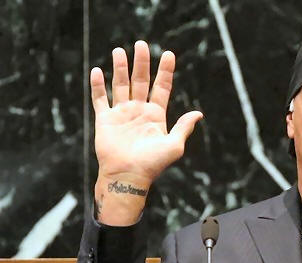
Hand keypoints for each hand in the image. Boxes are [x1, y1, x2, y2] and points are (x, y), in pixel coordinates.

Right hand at [91, 40, 202, 187]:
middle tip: (141, 43)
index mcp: (156, 115)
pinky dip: (98, 85)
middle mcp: (139, 111)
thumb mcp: (174, 145)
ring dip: (120, 68)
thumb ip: (184, 127)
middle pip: (141, 81)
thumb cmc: (153, 164)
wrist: (129, 176)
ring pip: (121, 85)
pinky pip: (100, 99)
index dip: (165, 71)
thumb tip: (199, 113)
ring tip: (120, 50)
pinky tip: (98, 71)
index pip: (162, 87)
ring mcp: (122, 114)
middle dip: (141, 63)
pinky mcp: (105, 120)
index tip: (168, 54)